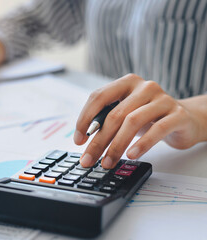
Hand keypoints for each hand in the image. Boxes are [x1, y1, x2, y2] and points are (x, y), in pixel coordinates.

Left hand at [74, 74, 206, 168]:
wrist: (185, 119)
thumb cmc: (148, 117)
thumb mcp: (125, 115)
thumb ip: (107, 121)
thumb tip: (85, 140)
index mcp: (126, 83)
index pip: (98, 97)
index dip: (84, 119)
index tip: (78, 140)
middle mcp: (144, 87)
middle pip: (114, 114)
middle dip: (98, 140)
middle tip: (88, 159)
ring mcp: (162, 99)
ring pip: (132, 122)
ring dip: (116, 146)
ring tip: (107, 162)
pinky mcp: (177, 114)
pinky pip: (157, 129)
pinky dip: (142, 144)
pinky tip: (131, 155)